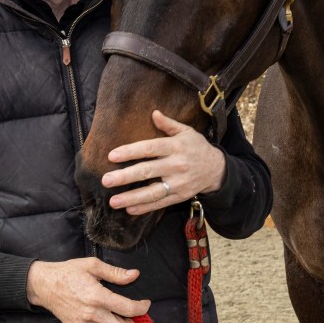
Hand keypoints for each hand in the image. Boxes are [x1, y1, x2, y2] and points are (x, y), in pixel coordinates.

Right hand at [26, 257, 150, 322]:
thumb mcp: (93, 265)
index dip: (142, 308)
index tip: (146, 303)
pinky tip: (104, 315)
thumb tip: (134, 275)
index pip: (128, 309)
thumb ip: (115, 273)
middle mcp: (91, 314)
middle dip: (133, 322)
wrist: (43, 285)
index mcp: (97, 296)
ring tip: (118, 312)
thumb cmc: (68, 272)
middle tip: (133, 312)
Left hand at [102, 110, 226, 213]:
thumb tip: (154, 113)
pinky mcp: (180, 196)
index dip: (131, 152)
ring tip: (113, 201)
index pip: (150, 148)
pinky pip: (160, 203)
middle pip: (148, 171)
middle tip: (106, 180)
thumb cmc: (197, 147)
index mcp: (175, 146)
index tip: (112, 156)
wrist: (217, 169)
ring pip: (153, 191)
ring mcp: (179, 183)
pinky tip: (129, 209)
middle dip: (125, 176)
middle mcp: (176, 165)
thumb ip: (169, 124)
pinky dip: (145, 208)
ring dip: (132, 197)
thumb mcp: (187, 132)